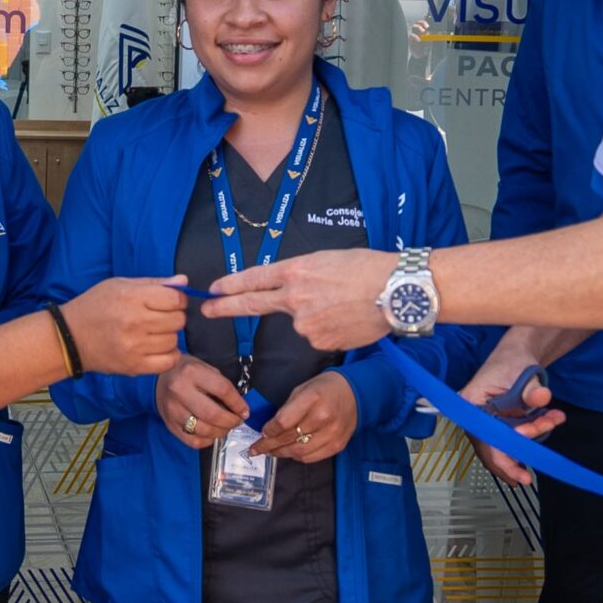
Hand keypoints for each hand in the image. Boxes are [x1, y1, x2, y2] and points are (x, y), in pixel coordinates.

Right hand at [60, 277, 189, 377]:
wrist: (70, 337)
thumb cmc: (95, 306)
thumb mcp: (120, 285)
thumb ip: (154, 283)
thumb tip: (184, 281)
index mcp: (131, 298)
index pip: (175, 298)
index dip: (177, 299)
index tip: (169, 301)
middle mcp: (134, 322)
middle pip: (178, 320)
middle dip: (173, 316)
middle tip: (159, 317)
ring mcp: (134, 347)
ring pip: (174, 340)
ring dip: (168, 336)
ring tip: (152, 332)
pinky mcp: (134, 366)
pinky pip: (168, 362)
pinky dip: (168, 355)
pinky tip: (157, 348)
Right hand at [156, 355, 248, 449]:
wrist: (161, 378)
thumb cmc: (188, 372)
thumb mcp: (206, 368)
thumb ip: (222, 386)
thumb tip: (239, 408)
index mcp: (192, 373)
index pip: (222, 390)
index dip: (238, 404)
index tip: (245, 411)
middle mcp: (180, 391)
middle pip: (212, 415)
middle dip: (231, 421)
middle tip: (237, 421)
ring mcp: (172, 410)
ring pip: (203, 430)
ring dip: (221, 432)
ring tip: (226, 427)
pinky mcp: (169, 424)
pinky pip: (193, 441)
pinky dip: (207, 441)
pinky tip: (212, 434)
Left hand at [203, 250, 400, 351]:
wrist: (395, 290)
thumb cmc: (367, 269)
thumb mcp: (327, 260)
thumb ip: (302, 276)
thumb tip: (291, 290)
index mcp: (295, 272)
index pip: (254, 279)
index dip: (231, 285)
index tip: (213, 289)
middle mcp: (294, 299)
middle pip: (253, 304)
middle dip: (226, 307)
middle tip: (207, 309)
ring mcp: (305, 324)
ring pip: (300, 322)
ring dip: (316, 316)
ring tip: (344, 304)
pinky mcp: (320, 342)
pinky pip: (318, 336)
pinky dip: (329, 329)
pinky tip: (348, 319)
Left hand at [253, 371, 355, 462]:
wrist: (356, 393)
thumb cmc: (325, 389)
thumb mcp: (302, 389)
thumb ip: (287, 409)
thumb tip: (269, 428)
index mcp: (313, 399)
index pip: (283, 422)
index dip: (269, 431)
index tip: (261, 433)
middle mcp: (323, 418)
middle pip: (289, 439)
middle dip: (268, 446)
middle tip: (256, 449)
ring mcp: (332, 434)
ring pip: (299, 452)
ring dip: (281, 453)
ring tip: (271, 452)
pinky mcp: (337, 445)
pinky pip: (312, 457)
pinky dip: (297, 457)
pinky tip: (290, 452)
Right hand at [460, 350, 565, 484]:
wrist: (518, 354)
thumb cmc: (512, 360)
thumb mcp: (522, 373)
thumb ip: (531, 390)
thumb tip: (542, 397)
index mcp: (471, 403)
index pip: (484, 437)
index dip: (501, 455)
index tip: (518, 471)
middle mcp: (476, 417)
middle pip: (491, 448)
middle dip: (514, 459)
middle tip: (528, 476)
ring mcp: (488, 422)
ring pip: (506, 445)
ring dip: (532, 438)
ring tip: (552, 419)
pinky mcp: (501, 424)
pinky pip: (515, 438)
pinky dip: (534, 433)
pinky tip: (550, 421)